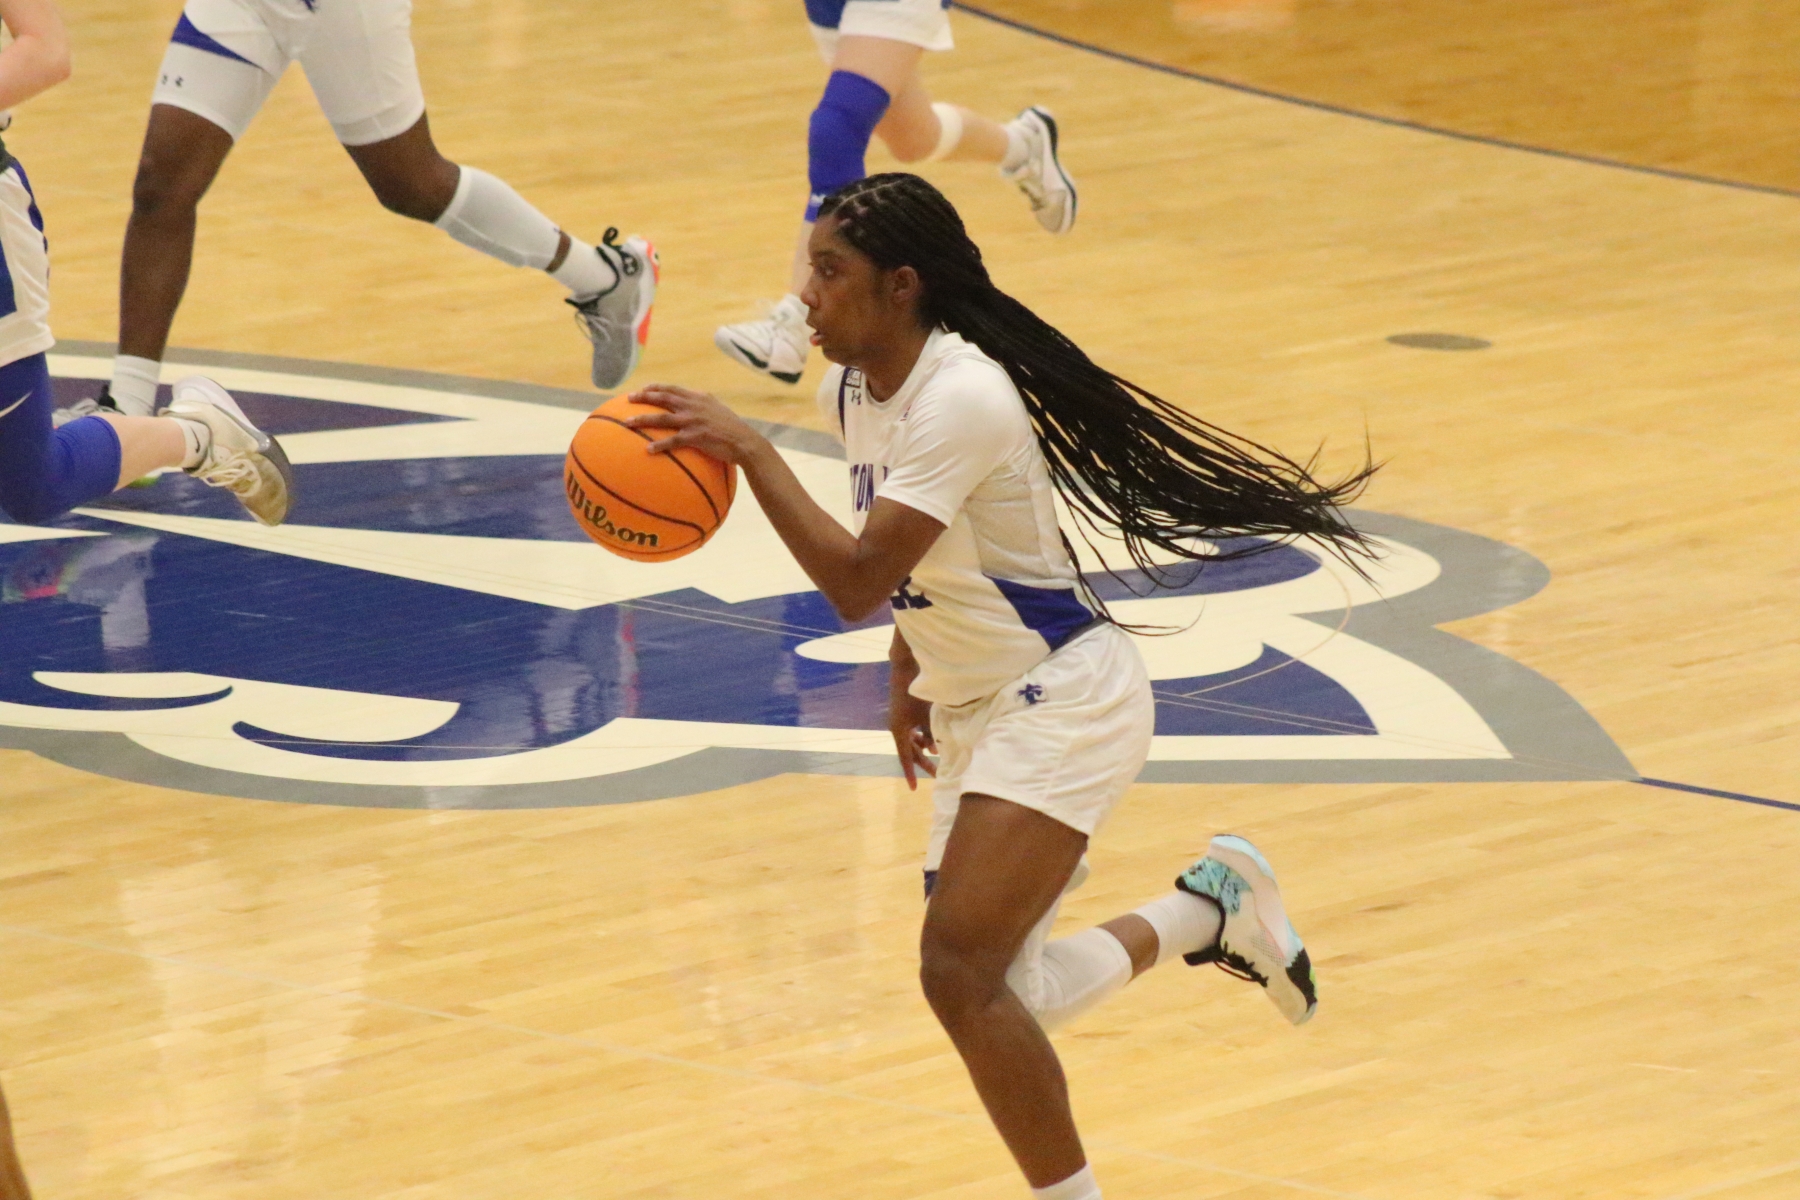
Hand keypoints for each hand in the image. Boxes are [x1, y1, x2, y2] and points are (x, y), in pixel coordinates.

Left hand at [625, 384, 764, 463]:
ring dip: (643, 420)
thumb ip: (703, 404)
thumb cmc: (732, 428)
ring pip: (662, 418)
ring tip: (628, 423)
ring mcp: (693, 421)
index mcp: (698, 398)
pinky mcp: (695, 437)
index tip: (643, 388)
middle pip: (663, 398)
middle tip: (628, 398)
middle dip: (643, 397)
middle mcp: (693, 406)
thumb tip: (691, 404)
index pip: (672, 388)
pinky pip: (672, 441)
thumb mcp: (718, 409)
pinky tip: (648, 450)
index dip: (656, 387)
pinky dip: (659, 445)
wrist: (745, 441)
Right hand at [890, 690, 936, 789]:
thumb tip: (934, 750)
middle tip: (937, 773)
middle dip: (923, 762)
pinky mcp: (903, 714)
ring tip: (938, 752)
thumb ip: (930, 733)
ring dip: (924, 747)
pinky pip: (912, 731)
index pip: (905, 758)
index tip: (913, 788)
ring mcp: (899, 722)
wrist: (904, 671)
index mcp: (899, 731)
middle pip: (910, 751)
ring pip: (912, 741)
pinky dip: (922, 736)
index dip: (910, 773)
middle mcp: (897, 729)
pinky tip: (932, 736)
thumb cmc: (916, 694)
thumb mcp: (926, 716)